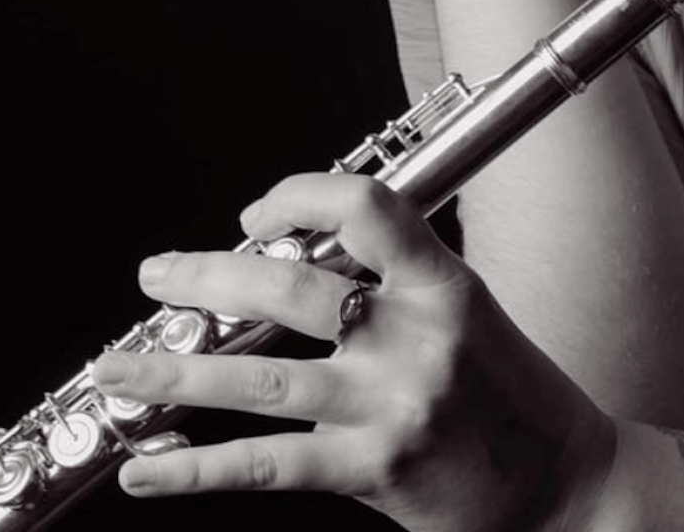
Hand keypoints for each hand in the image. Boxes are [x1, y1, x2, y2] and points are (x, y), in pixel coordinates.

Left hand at [92, 174, 615, 531]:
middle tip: (155, 275)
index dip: (296, 196)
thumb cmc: (509, 391)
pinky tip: (148, 469)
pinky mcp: (376, 471)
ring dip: (175, 368)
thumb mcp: (464, 309)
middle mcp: (417, 337)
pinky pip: (268, 465)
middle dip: (205, 276)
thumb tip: (286, 255)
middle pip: (289, 286)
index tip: (250, 217)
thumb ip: (389, 281)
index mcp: (443, 282)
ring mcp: (393, 407)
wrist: (567, 488)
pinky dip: (195, 467)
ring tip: (117, 366)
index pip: (364, 207)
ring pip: (261, 378)